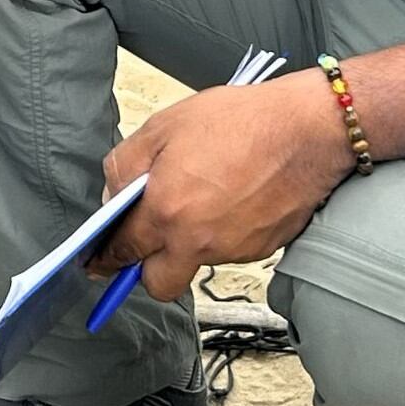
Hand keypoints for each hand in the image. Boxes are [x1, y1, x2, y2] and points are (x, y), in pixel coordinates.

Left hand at [93, 71, 358, 302]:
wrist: (307, 130)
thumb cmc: (239, 121)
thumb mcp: (165, 126)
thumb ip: (126, 163)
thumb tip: (113, 193)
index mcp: (166, 210)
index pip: (124, 251)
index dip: (105, 257)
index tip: (97, 263)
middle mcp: (198, 241)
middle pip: (159, 284)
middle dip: (148, 269)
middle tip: (150, 238)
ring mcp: (232, 250)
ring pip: (196, 264)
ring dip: (189, 244)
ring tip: (203, 195)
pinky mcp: (262, 249)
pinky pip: (229, 252)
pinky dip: (223, 234)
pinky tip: (232, 197)